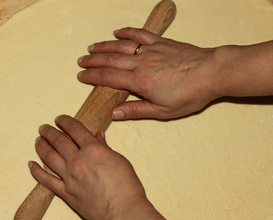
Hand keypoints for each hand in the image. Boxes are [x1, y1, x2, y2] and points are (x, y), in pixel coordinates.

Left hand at [29, 115, 146, 219]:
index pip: (75, 129)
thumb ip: (105, 147)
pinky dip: (37, 172)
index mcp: (92, 149)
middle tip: (43, 128)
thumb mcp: (119, 159)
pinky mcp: (66, 193)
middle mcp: (77, 160)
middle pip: (58, 141)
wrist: (121, 210)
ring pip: (49, 157)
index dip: (65, 121)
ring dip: (41, 147)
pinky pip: (47, 180)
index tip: (59, 119)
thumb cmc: (126, 185)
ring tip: (37, 140)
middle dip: (49, 132)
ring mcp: (69, 177)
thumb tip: (98, 135)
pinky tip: (31, 164)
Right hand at [77, 27, 219, 119]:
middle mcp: (141, 63)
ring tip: (91, 47)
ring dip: (104, 46)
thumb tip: (115, 113)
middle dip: (93, 61)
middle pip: (110, 60)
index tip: (81, 76)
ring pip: (121, 46)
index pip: (108, 78)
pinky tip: (118, 32)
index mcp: (140, 81)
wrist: (212, 73)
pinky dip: (127, 32)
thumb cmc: (190, 94)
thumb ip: (137, 110)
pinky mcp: (161, 42)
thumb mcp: (163, 110)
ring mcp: (151, 50)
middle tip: (81, 61)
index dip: (93, 77)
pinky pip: (140, 34)